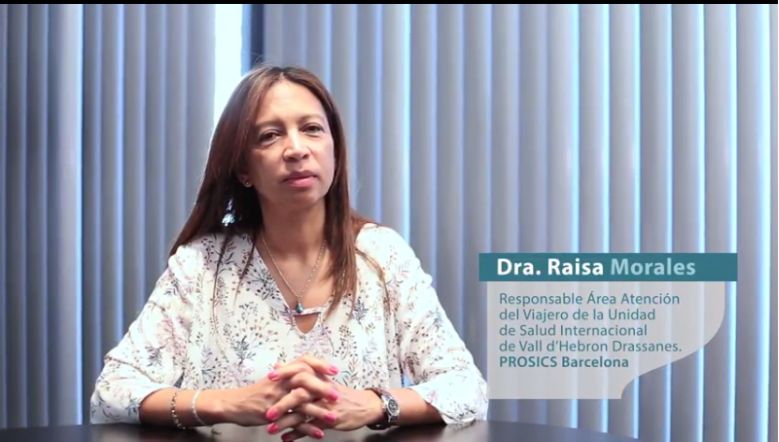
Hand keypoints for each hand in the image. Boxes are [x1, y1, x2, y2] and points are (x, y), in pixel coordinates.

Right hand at [212, 355, 338, 426]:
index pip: (303, 362)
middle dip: (322, 387)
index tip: (334, 371)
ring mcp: (276, 399)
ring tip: (333, 417)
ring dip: (319, 411)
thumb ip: (286, 374)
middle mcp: (279, 383)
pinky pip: (292, 422)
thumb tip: (299, 366)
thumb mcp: (270, 380)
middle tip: (336, 395)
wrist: (232, 404)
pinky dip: (307, 428)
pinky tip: (319, 433)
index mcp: (282, 373)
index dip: (319, 364)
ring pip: (300, 403)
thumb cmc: (253, 393)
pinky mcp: (272, 415)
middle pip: (304, 380)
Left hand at [269, 382, 384, 440]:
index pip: (301, 372)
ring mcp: (326, 406)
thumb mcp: (322, 380)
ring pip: (304, 414)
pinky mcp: (331, 420)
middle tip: (267, 413)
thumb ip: (301, 373)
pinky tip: (285, 438)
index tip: (269, 377)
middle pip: (300, 395)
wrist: (364, 405)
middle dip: (282, 404)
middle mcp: (322, 391)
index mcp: (319, 378)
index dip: (285, 374)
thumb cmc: (340, 393)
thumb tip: (278, 364)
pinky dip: (297, 434)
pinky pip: (311, 428)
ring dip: (286, 422)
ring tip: (271, 429)